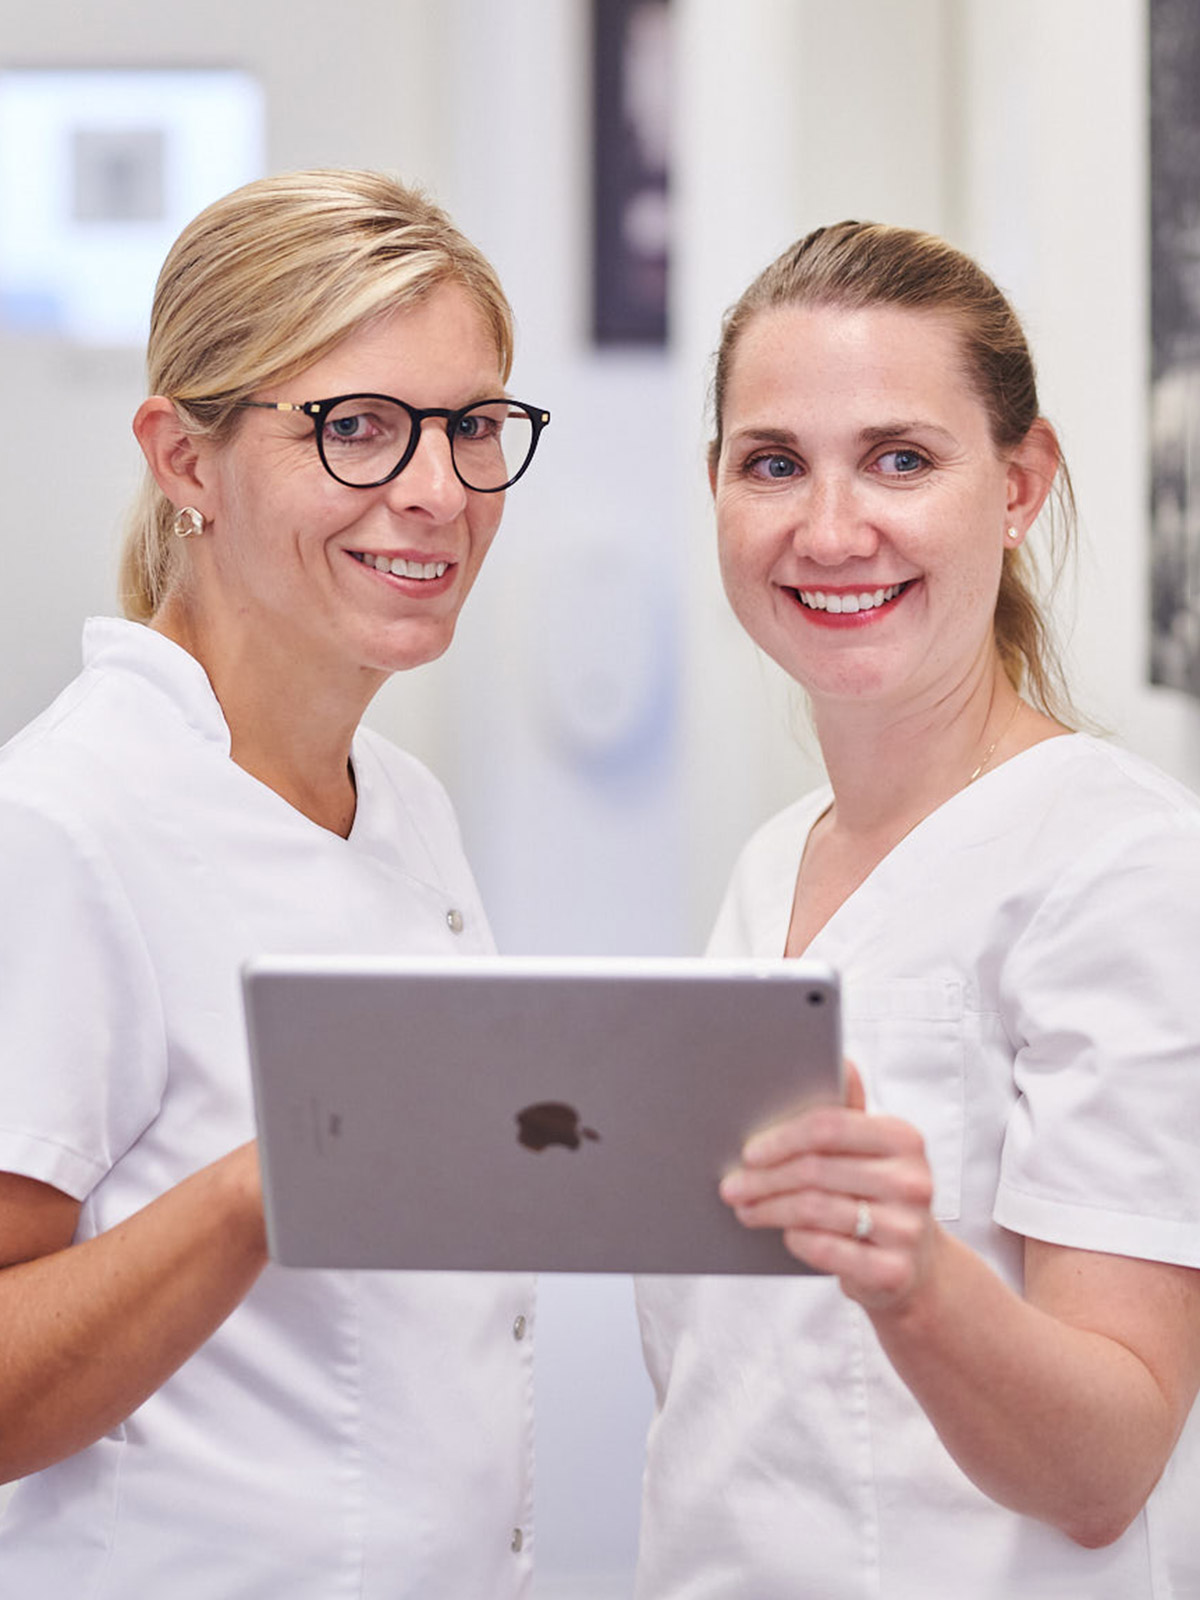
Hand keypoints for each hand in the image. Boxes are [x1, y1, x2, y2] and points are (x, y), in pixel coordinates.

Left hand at [719, 1063, 938, 1310]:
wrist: (916, 1266)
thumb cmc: (878, 1195)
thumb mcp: (870, 1152)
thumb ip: (849, 1111)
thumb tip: (841, 1058)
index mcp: (904, 1139)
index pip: (829, 1127)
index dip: (781, 1138)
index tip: (748, 1152)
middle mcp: (913, 1181)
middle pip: (815, 1170)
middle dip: (764, 1179)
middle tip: (731, 1186)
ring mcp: (906, 1228)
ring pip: (815, 1210)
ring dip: (769, 1209)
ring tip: (744, 1209)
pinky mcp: (894, 1271)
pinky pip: (825, 1249)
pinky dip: (796, 1239)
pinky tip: (783, 1234)